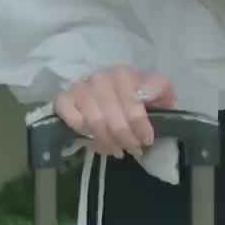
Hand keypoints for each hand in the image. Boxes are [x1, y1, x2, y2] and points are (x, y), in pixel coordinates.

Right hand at [54, 66, 175, 158]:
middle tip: (133, 149)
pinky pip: (69, 116)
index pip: (131, 104)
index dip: (140, 127)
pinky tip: (94, 138)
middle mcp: (100, 77)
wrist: (120, 93)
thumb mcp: (160, 92)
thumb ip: (158, 89)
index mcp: (124, 74)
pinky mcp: (65, 98)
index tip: (147, 140)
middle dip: (124, 138)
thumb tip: (145, 93)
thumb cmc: (140, 96)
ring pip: (92, 121)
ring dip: (106, 141)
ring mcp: (81, 87)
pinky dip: (81, 130)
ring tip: (117, 150)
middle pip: (110, 117)